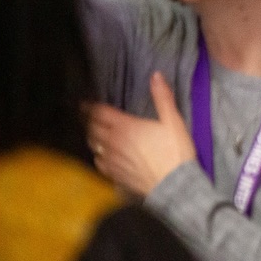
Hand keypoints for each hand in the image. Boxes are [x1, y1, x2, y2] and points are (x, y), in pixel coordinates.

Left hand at [88, 73, 195, 195]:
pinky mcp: (116, 175)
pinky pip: (99, 163)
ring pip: (94, 146)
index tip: (85, 103)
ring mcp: (113, 160)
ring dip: (92, 137)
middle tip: (86, 115)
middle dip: (88, 120)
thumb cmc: (175, 152)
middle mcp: (115, 143)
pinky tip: (102, 156)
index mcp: (126, 127)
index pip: (100, 113)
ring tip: (93, 132)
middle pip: (93, 128)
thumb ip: (162, 97)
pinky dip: (98, 156)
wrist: (174, 185)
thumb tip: (156, 75)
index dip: (91, 106)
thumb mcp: (173, 121)